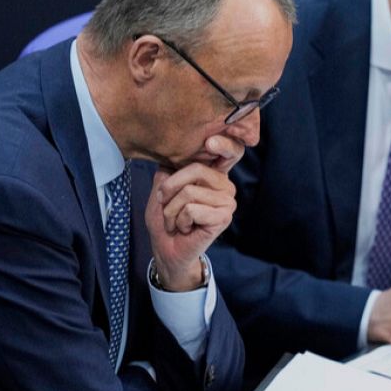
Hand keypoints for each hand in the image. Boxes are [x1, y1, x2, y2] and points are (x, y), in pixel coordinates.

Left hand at [145, 135, 243, 291]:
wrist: (167, 250)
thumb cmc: (166, 220)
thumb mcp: (162, 189)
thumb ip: (168, 169)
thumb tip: (171, 153)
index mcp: (213, 174)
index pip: (229, 151)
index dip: (223, 143)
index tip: (211, 140)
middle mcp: (225, 185)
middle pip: (196, 170)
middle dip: (170, 189)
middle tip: (167, 205)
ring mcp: (227, 201)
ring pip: (189, 193)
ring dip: (172, 211)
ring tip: (176, 221)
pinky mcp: (224, 217)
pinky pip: (191, 209)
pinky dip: (180, 221)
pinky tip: (186, 229)